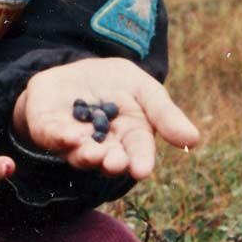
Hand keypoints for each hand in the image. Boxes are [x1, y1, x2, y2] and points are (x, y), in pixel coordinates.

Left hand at [11, 57, 199, 180]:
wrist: (78, 71)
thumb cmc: (118, 85)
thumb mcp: (145, 90)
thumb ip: (165, 114)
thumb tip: (194, 140)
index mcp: (130, 140)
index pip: (138, 153)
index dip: (140, 161)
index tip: (142, 169)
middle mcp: (102, 147)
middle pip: (109, 159)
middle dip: (111, 162)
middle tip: (115, 162)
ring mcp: (74, 141)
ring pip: (79, 154)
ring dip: (86, 155)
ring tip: (92, 152)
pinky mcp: (48, 129)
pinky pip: (51, 137)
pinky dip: (59, 137)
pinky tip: (69, 136)